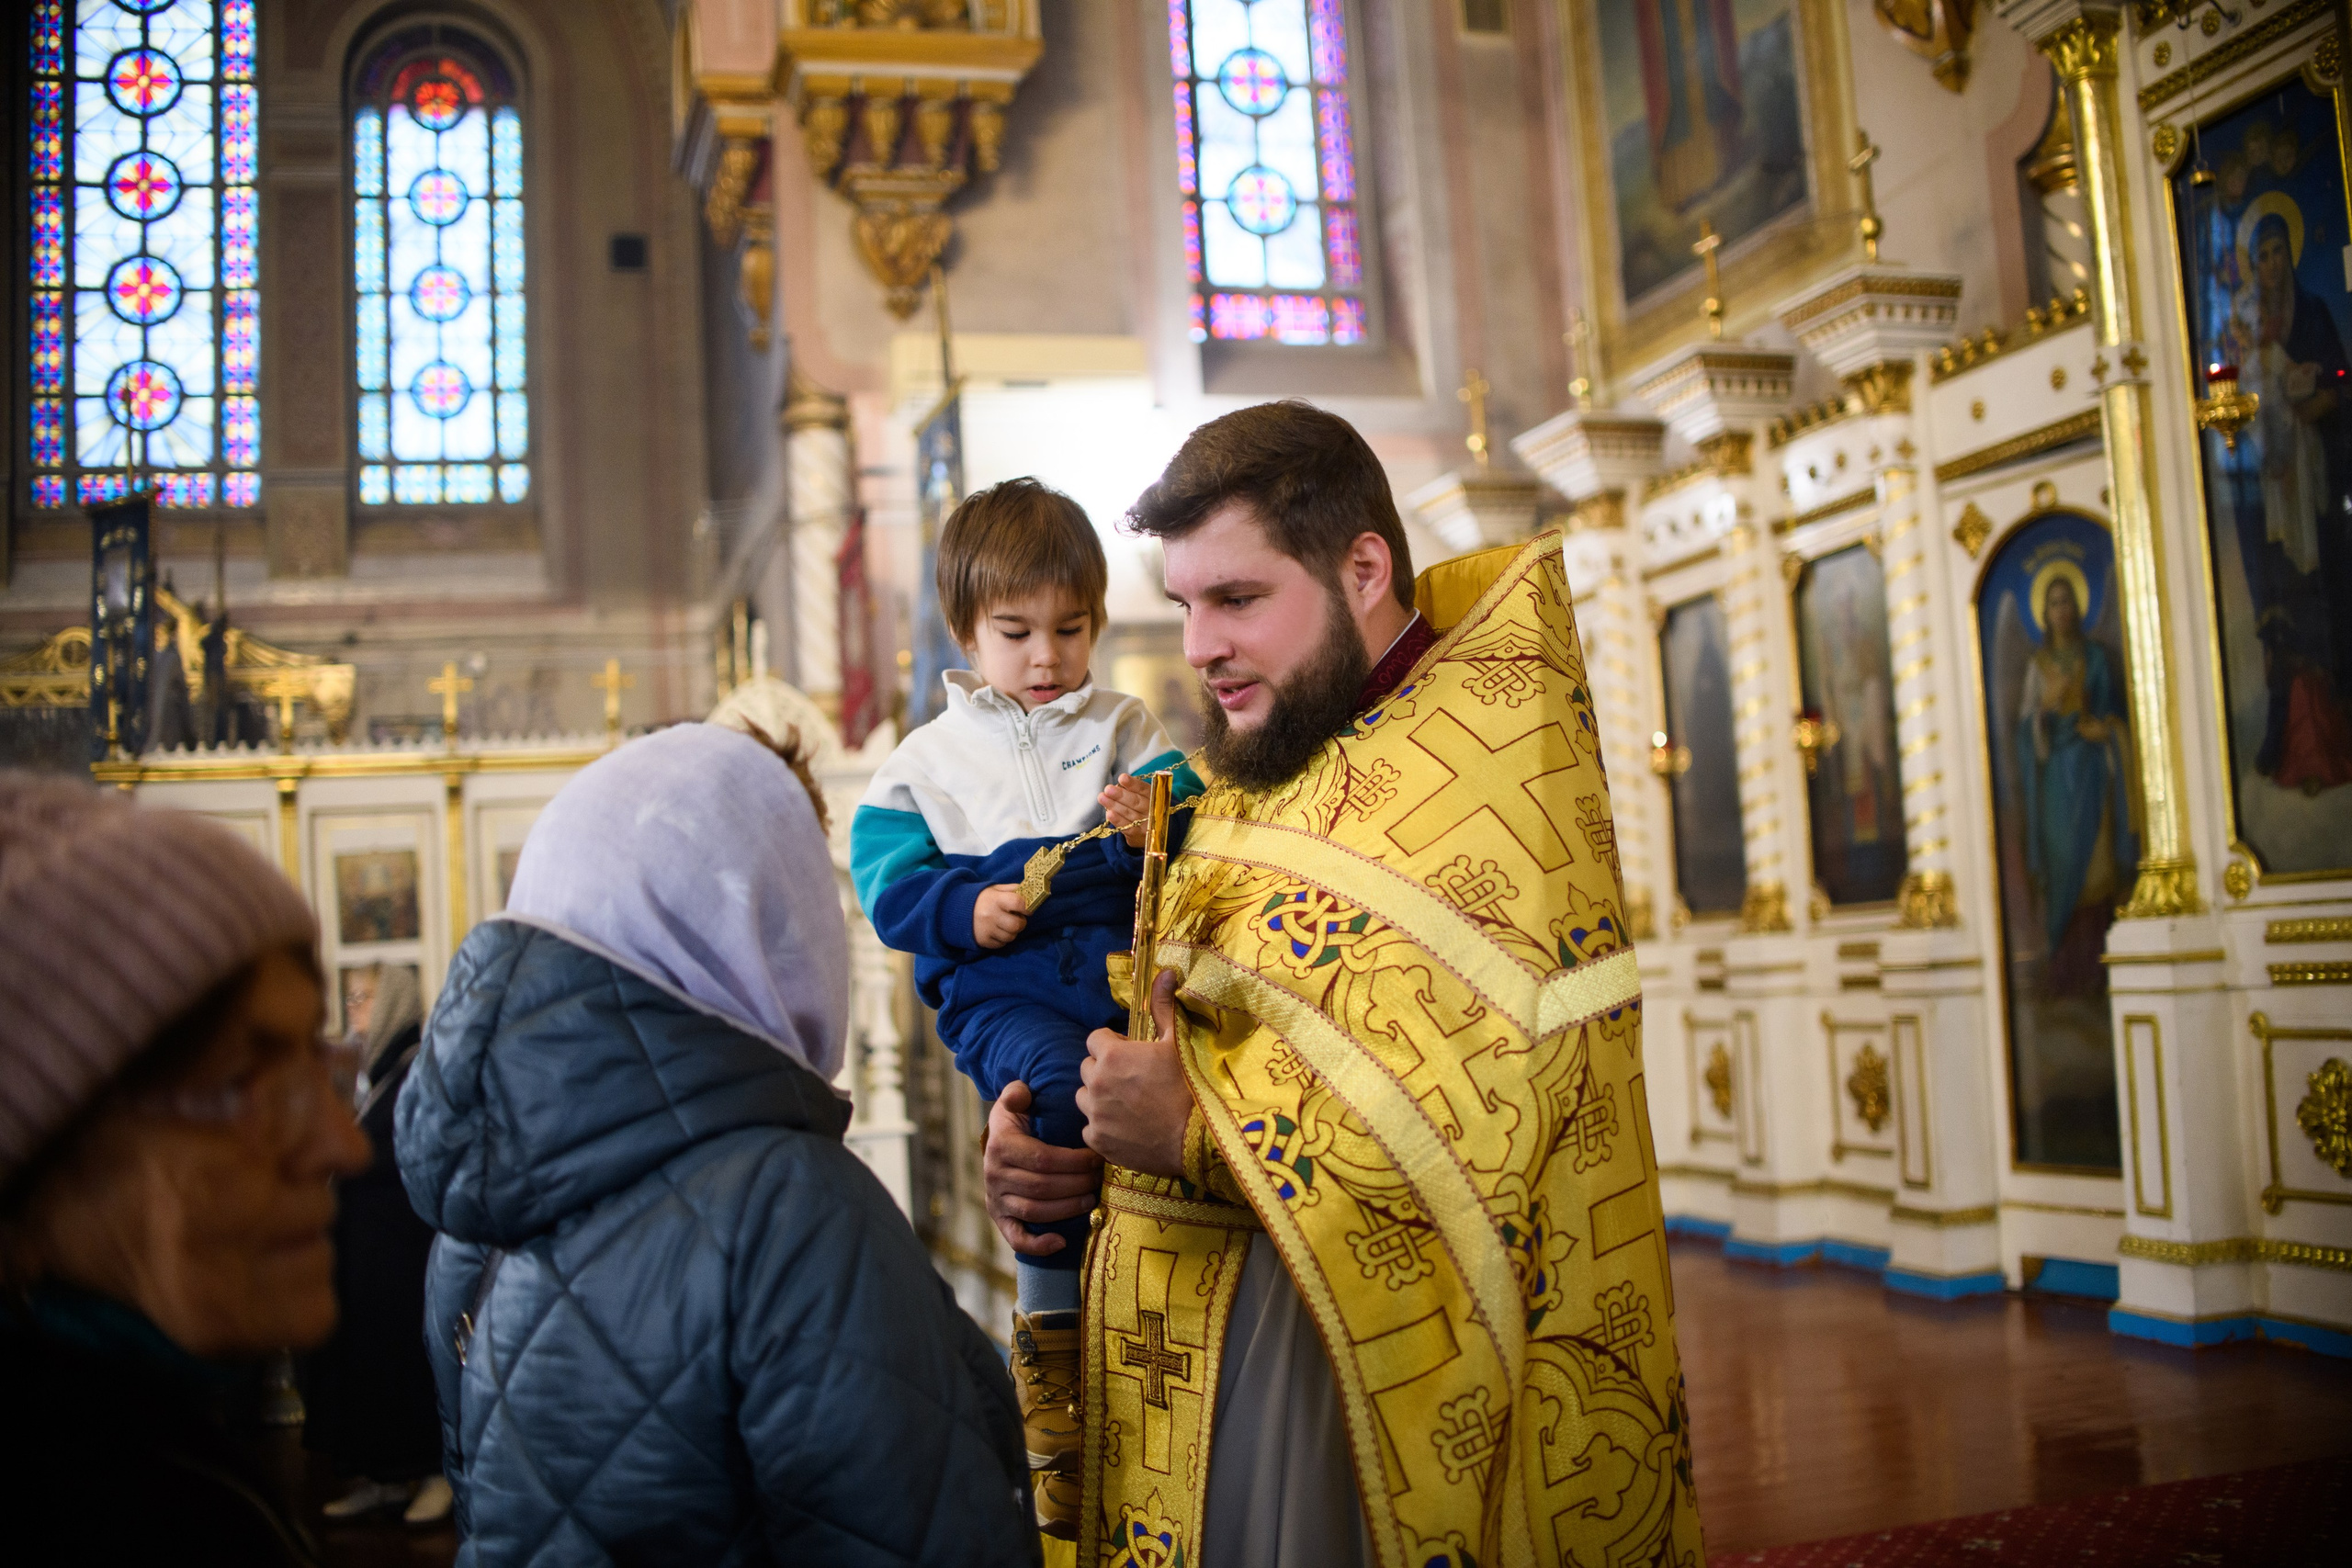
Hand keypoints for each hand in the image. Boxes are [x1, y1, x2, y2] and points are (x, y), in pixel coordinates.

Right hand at [972, 883, 1028, 948]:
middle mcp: (991, 915)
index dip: (1027, 907)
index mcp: (996, 899)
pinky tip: (997, 931)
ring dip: (1012, 932)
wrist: (958, 910)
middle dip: (1021, 923)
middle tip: (1016, 919)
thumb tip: (1031, 893)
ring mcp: (987, 929)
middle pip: (1017, 925)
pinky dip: (1003, 939)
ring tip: (1005, 924)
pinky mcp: (983, 940)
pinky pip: (1002, 944)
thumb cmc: (983, 899)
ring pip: (1011, 937)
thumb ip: (1014, 889)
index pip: (1018, 903)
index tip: (1027, 909)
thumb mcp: (996, 889)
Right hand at [984, 1081, 1102, 1256]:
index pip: (1043, 1159)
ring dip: (1067, 1209)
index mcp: (1001, 1146)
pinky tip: (1062, 1242)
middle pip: (1042, 1187)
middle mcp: (995, 1175)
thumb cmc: (1017, 1121)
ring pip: (1035, 1211)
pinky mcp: (1000, 1219)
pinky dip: (1038, 1245)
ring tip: (1092, 1200)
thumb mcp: (1014, 1101)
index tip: (1096, 1158)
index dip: (1074, 1161)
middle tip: (1100, 1179)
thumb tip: (1020, 1093)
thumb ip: (1017, 1093)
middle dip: (1077, 1184)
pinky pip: (1016, 1238)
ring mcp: (996, 1199)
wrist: (997, 1144)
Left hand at [1076, 969, 1190, 1177]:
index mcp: (1111, 1055)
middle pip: (1088, 1069)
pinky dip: (1102, 1127)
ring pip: (1085, 1099)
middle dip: (1104, 1070)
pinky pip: (1089, 1129)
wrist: (1196, 1138)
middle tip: (1130, 1080)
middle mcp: (1096, 1083)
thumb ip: (1163, 1007)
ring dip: (1099, 1098)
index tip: (1130, 1054)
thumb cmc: (1189, 1086)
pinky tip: (1125, 1128)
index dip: (1112, 1045)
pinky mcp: (1097, 1140)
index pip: (1095, 1040)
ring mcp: (1095, 1114)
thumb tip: (1164, 972)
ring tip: (1125, 1104)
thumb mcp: (1178, 1043)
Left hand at [1100, 773, 1150, 847]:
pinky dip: (1118, 820)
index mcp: (1155, 797)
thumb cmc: (1143, 807)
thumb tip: (1119, 784)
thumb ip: (1133, 790)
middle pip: (1136, 802)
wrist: (1151, 830)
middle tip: (1108, 789)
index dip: (1133, 784)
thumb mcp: (1144, 796)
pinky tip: (1109, 814)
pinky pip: (1127, 828)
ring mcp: (1146, 824)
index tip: (1122, 778)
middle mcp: (1153, 811)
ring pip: (1129, 813)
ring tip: (1102, 797)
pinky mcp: (1138, 835)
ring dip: (1114, 805)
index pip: (1144, 789)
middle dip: (1121, 795)